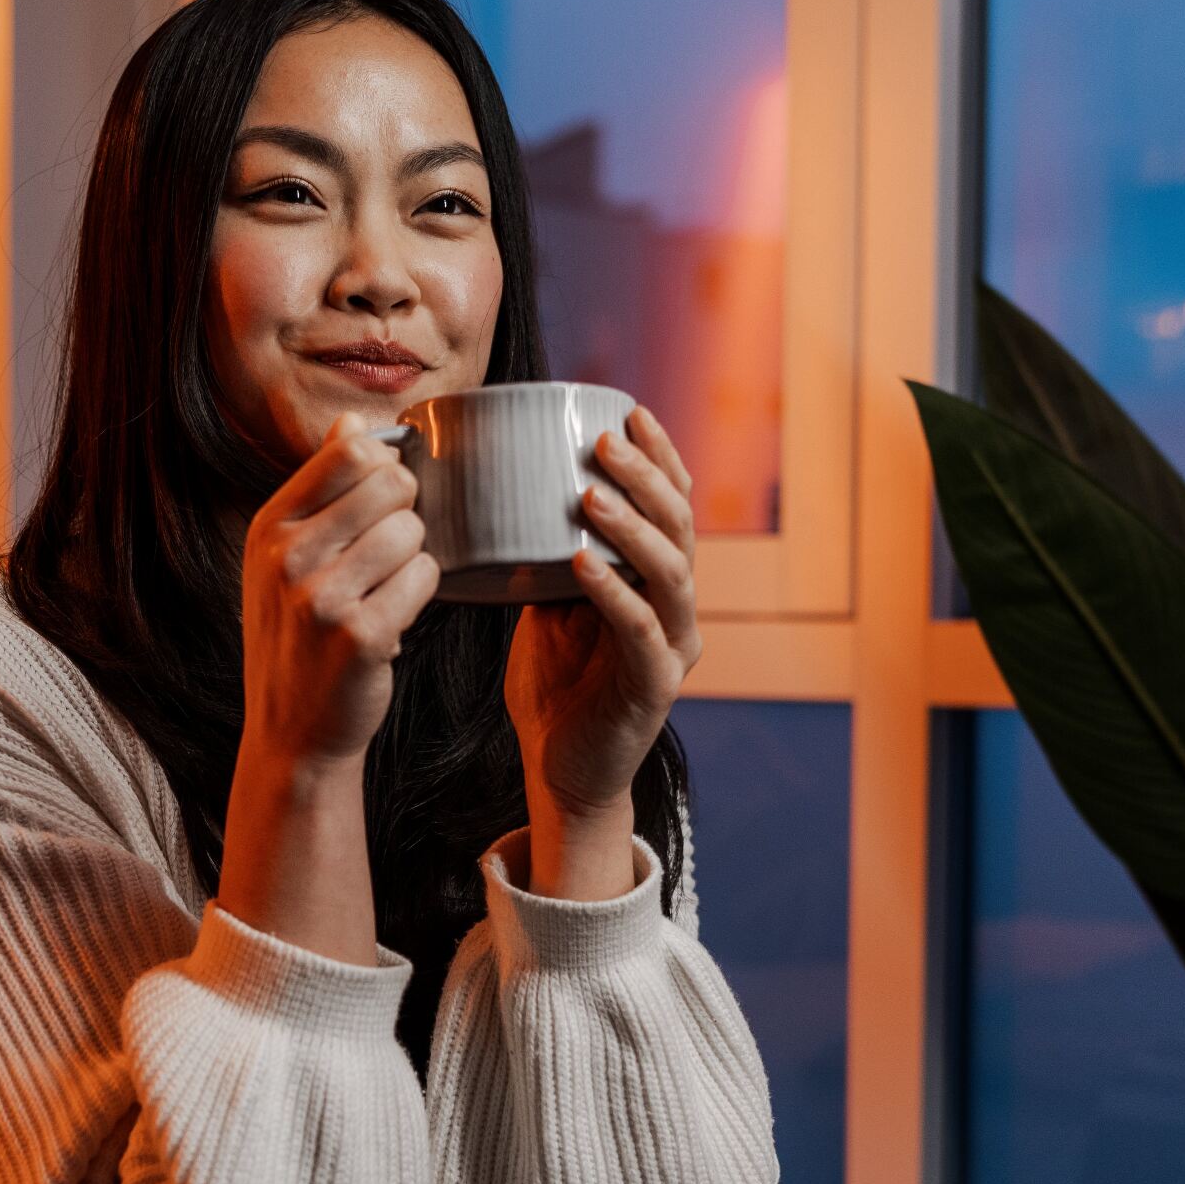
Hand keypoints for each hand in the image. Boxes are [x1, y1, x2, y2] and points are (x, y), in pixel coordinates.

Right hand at [240, 410, 439, 769]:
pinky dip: (420, 595)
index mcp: (271, 527)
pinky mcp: (360, 635)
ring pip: (413, 532)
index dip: (384, 468)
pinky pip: (424, 578)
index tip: (381, 501)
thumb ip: (322, 487)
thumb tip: (355, 420)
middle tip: (385, 556)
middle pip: (392, 484)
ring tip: (384, 593)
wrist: (292, 732)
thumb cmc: (299, 636)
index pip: (349, 451)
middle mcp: (288, 556)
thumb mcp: (287, 557)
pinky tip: (392, 619)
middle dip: (405, 514)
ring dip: (413, 561)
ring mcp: (321, 597)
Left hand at [505, 406, 700, 825]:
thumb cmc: (556, 687)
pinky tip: (581, 565)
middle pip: (680, 528)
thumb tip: (504, 497)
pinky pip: (642, 631)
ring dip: (632, 527)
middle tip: (603, 442)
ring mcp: (672, 649)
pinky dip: (614, 592)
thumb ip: (545, 559)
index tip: (629, 412)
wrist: (560, 771)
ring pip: (672, 573)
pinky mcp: (654, 688)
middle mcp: (677, 610)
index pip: (674, 507)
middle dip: (647, 478)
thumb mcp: (548, 607)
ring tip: (591, 495)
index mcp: (658, 583)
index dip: (661, 459)